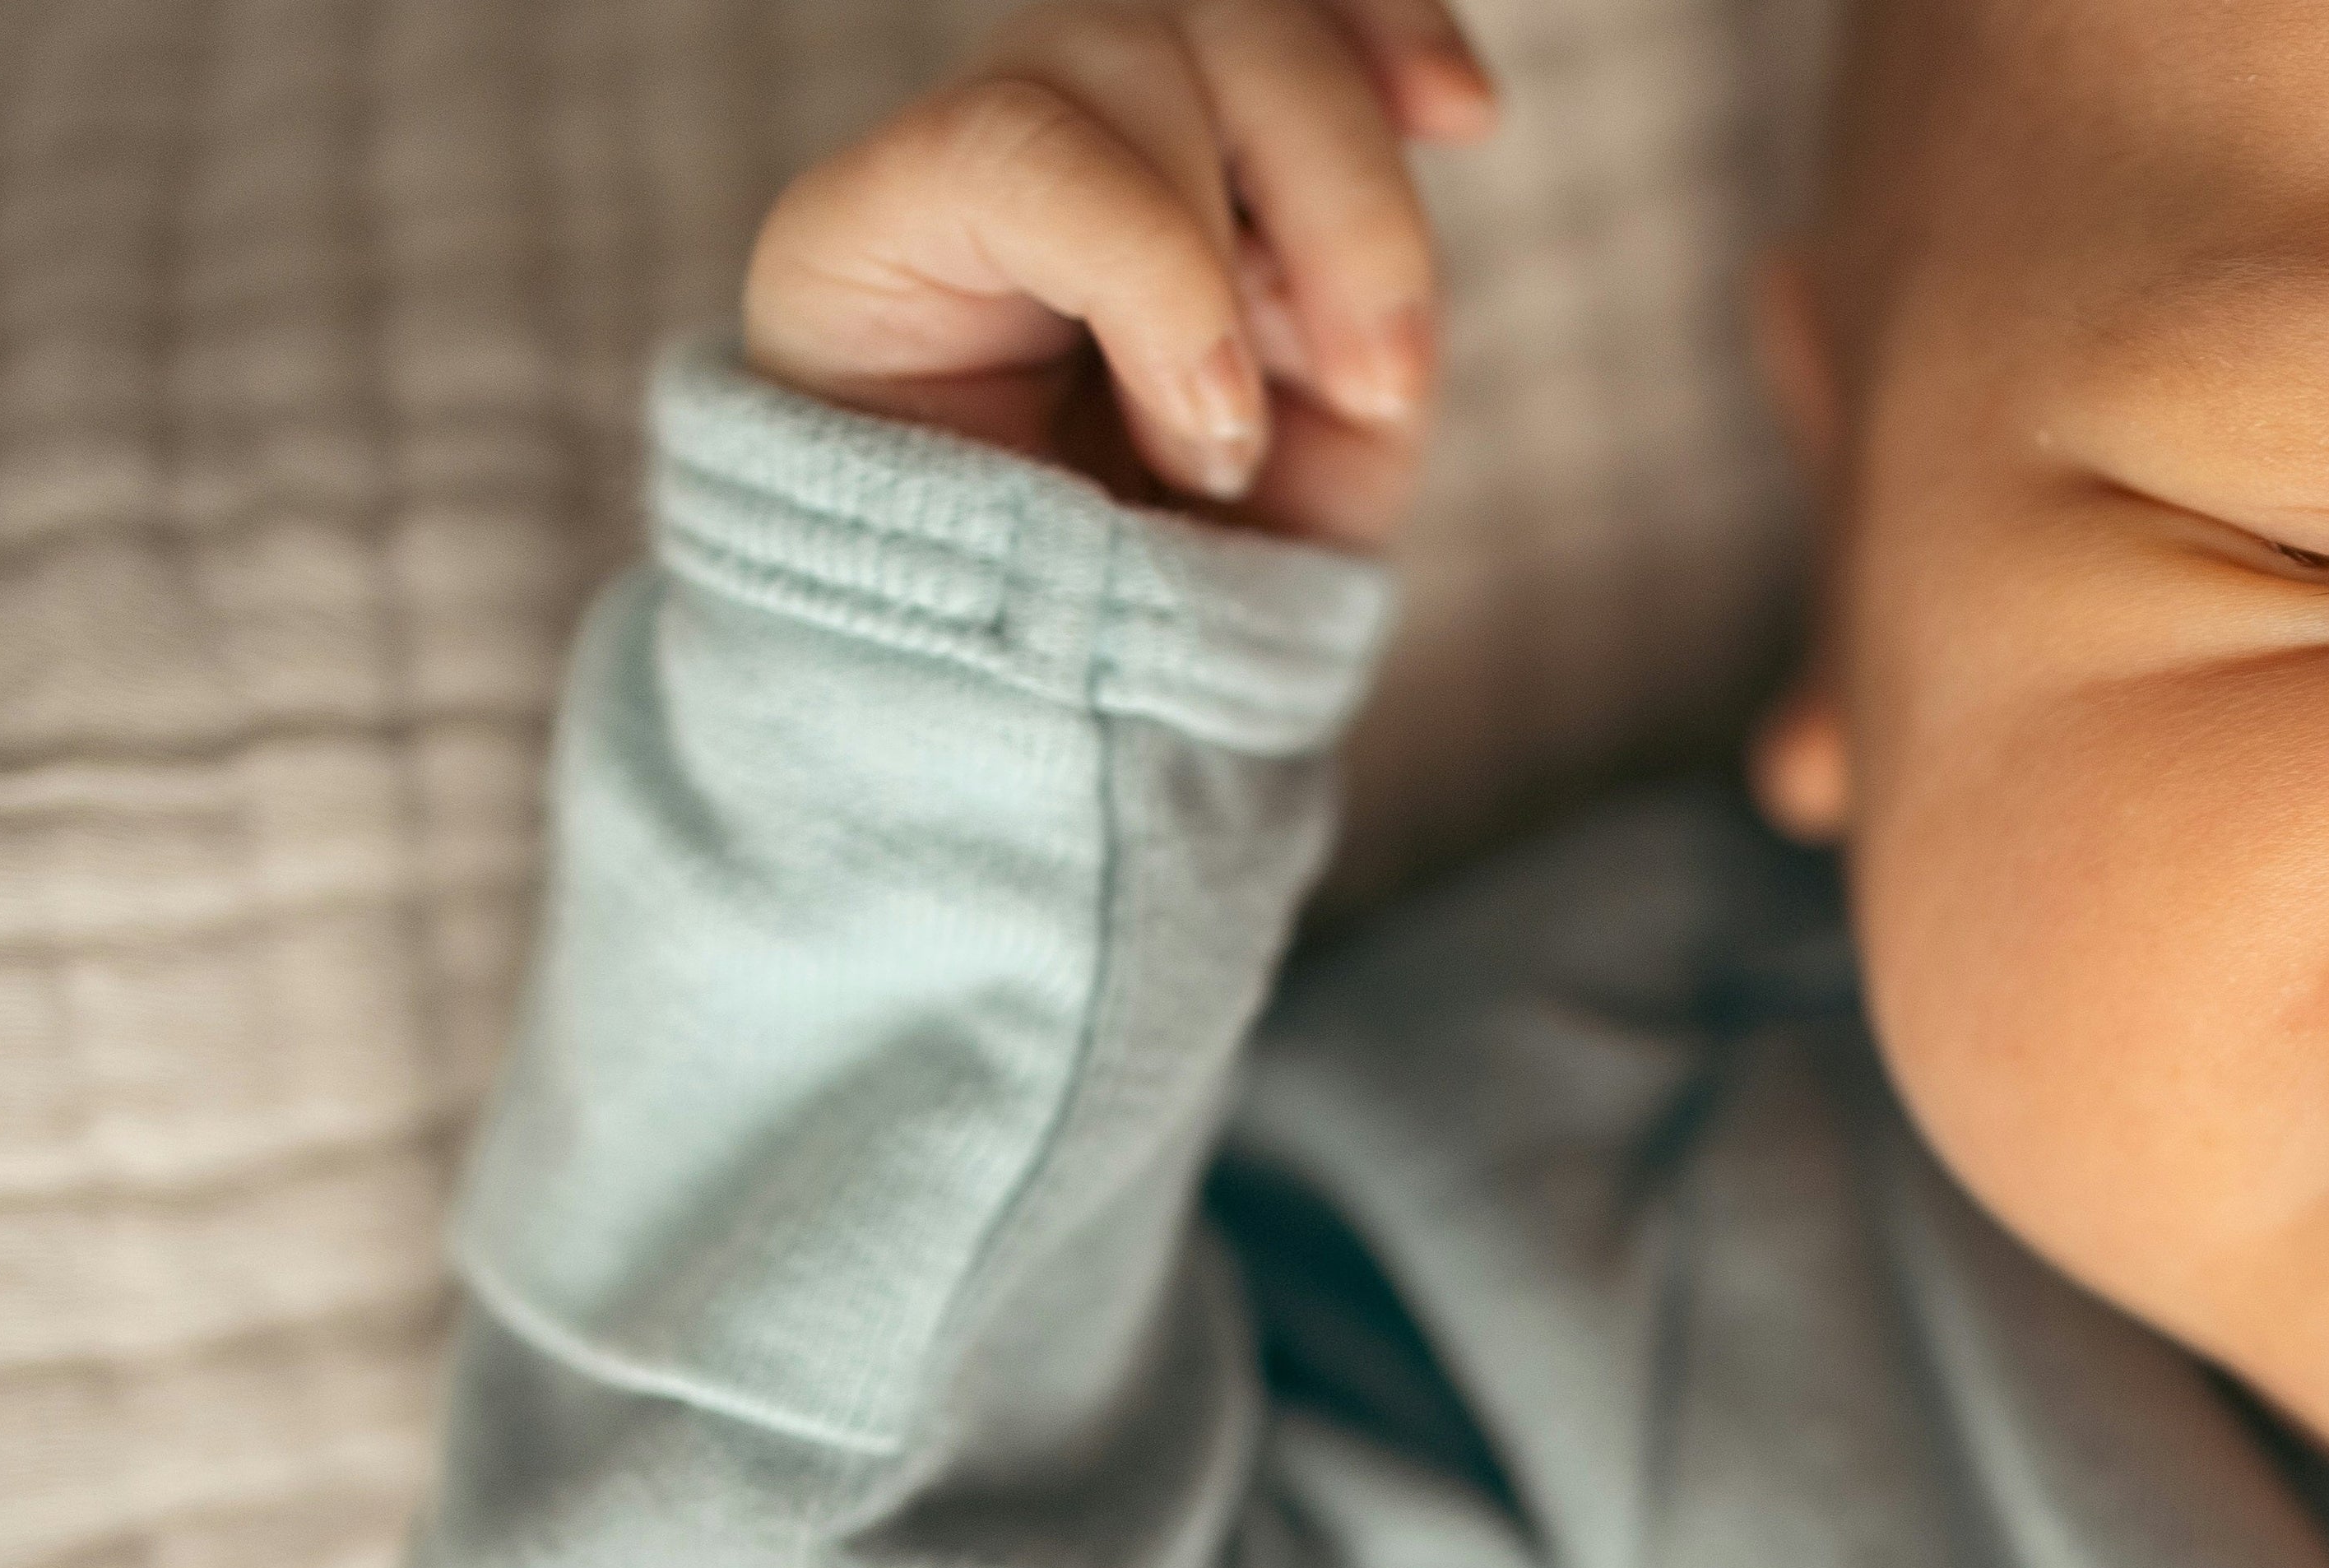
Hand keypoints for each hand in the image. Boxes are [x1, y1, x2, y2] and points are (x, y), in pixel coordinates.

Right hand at [741, 0, 1498, 549]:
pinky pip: (1019, 144)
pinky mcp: (861, 215)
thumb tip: (1416, 118)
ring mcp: (965, 157)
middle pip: (1233, 9)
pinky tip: (1186, 414)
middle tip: (1381, 380)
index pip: (1279, 2)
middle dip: (1349, 177)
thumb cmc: (1179, 577)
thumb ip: (1366, 264)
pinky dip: (1153, 278)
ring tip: (1226, 443)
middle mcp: (1077, 123)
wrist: (1025, 733)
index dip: (1380, 16)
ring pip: (1136, 41)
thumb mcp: (1334, 417)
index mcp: (1199, 157)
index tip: (1468, 118)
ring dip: (1234, 258)